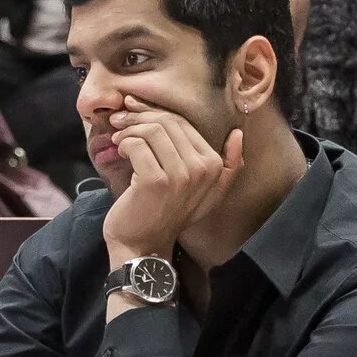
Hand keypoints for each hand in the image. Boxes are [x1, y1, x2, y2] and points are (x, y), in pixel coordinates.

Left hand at [100, 103, 243, 263]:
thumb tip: (238, 134)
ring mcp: (180, 175)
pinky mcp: (156, 181)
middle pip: (168, 122)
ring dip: (129, 129)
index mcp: (215, 166)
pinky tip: (120, 151)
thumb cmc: (168, 214)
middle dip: (139, 116)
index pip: (184, 123)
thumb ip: (226, 166)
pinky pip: (137, 144)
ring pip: (152, 130)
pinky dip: (124, 143)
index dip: (156, 112)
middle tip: (120, 122)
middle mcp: (202, 169)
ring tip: (119, 138)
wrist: (143, 245)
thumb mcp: (206, 193)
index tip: (135, 112)